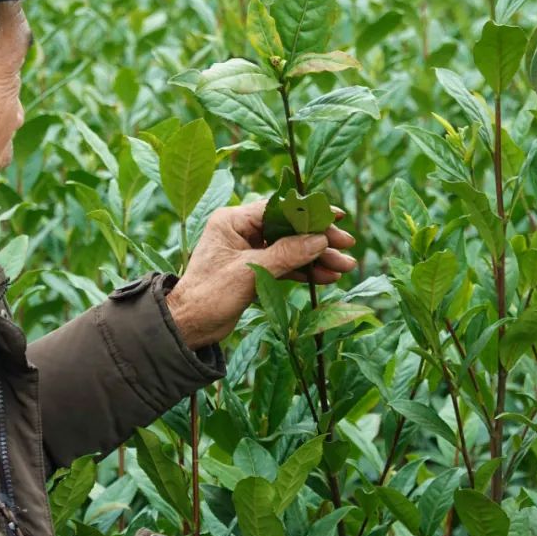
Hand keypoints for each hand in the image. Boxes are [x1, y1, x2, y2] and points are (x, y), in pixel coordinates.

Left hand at [166, 200, 355, 348]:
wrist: (188, 327)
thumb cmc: (209, 295)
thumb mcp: (249, 273)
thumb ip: (286, 255)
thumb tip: (319, 240)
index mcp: (232, 221)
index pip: (278, 208)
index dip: (309, 213)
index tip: (336, 217)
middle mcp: (241, 231)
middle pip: (288, 228)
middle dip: (318, 239)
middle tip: (347, 246)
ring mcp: (248, 251)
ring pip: (290, 248)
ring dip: (317, 257)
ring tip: (345, 267)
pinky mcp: (254, 271)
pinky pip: (285, 265)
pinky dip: (305, 271)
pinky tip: (327, 277)